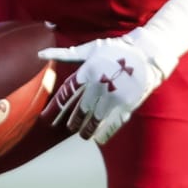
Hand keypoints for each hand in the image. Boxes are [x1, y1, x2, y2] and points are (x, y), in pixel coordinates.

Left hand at [39, 28, 170, 144]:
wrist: (147, 54)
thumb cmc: (116, 50)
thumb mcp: (90, 49)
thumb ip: (66, 54)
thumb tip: (40, 54)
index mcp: (87, 71)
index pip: (66, 94)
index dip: (55, 108)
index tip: (46, 118)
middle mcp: (98, 85)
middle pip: (80, 110)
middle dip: (74, 121)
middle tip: (70, 126)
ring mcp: (113, 96)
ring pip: (95, 120)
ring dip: (87, 130)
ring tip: (83, 135)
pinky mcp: (127, 104)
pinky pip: (113, 123)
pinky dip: (105, 132)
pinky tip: (99, 138)